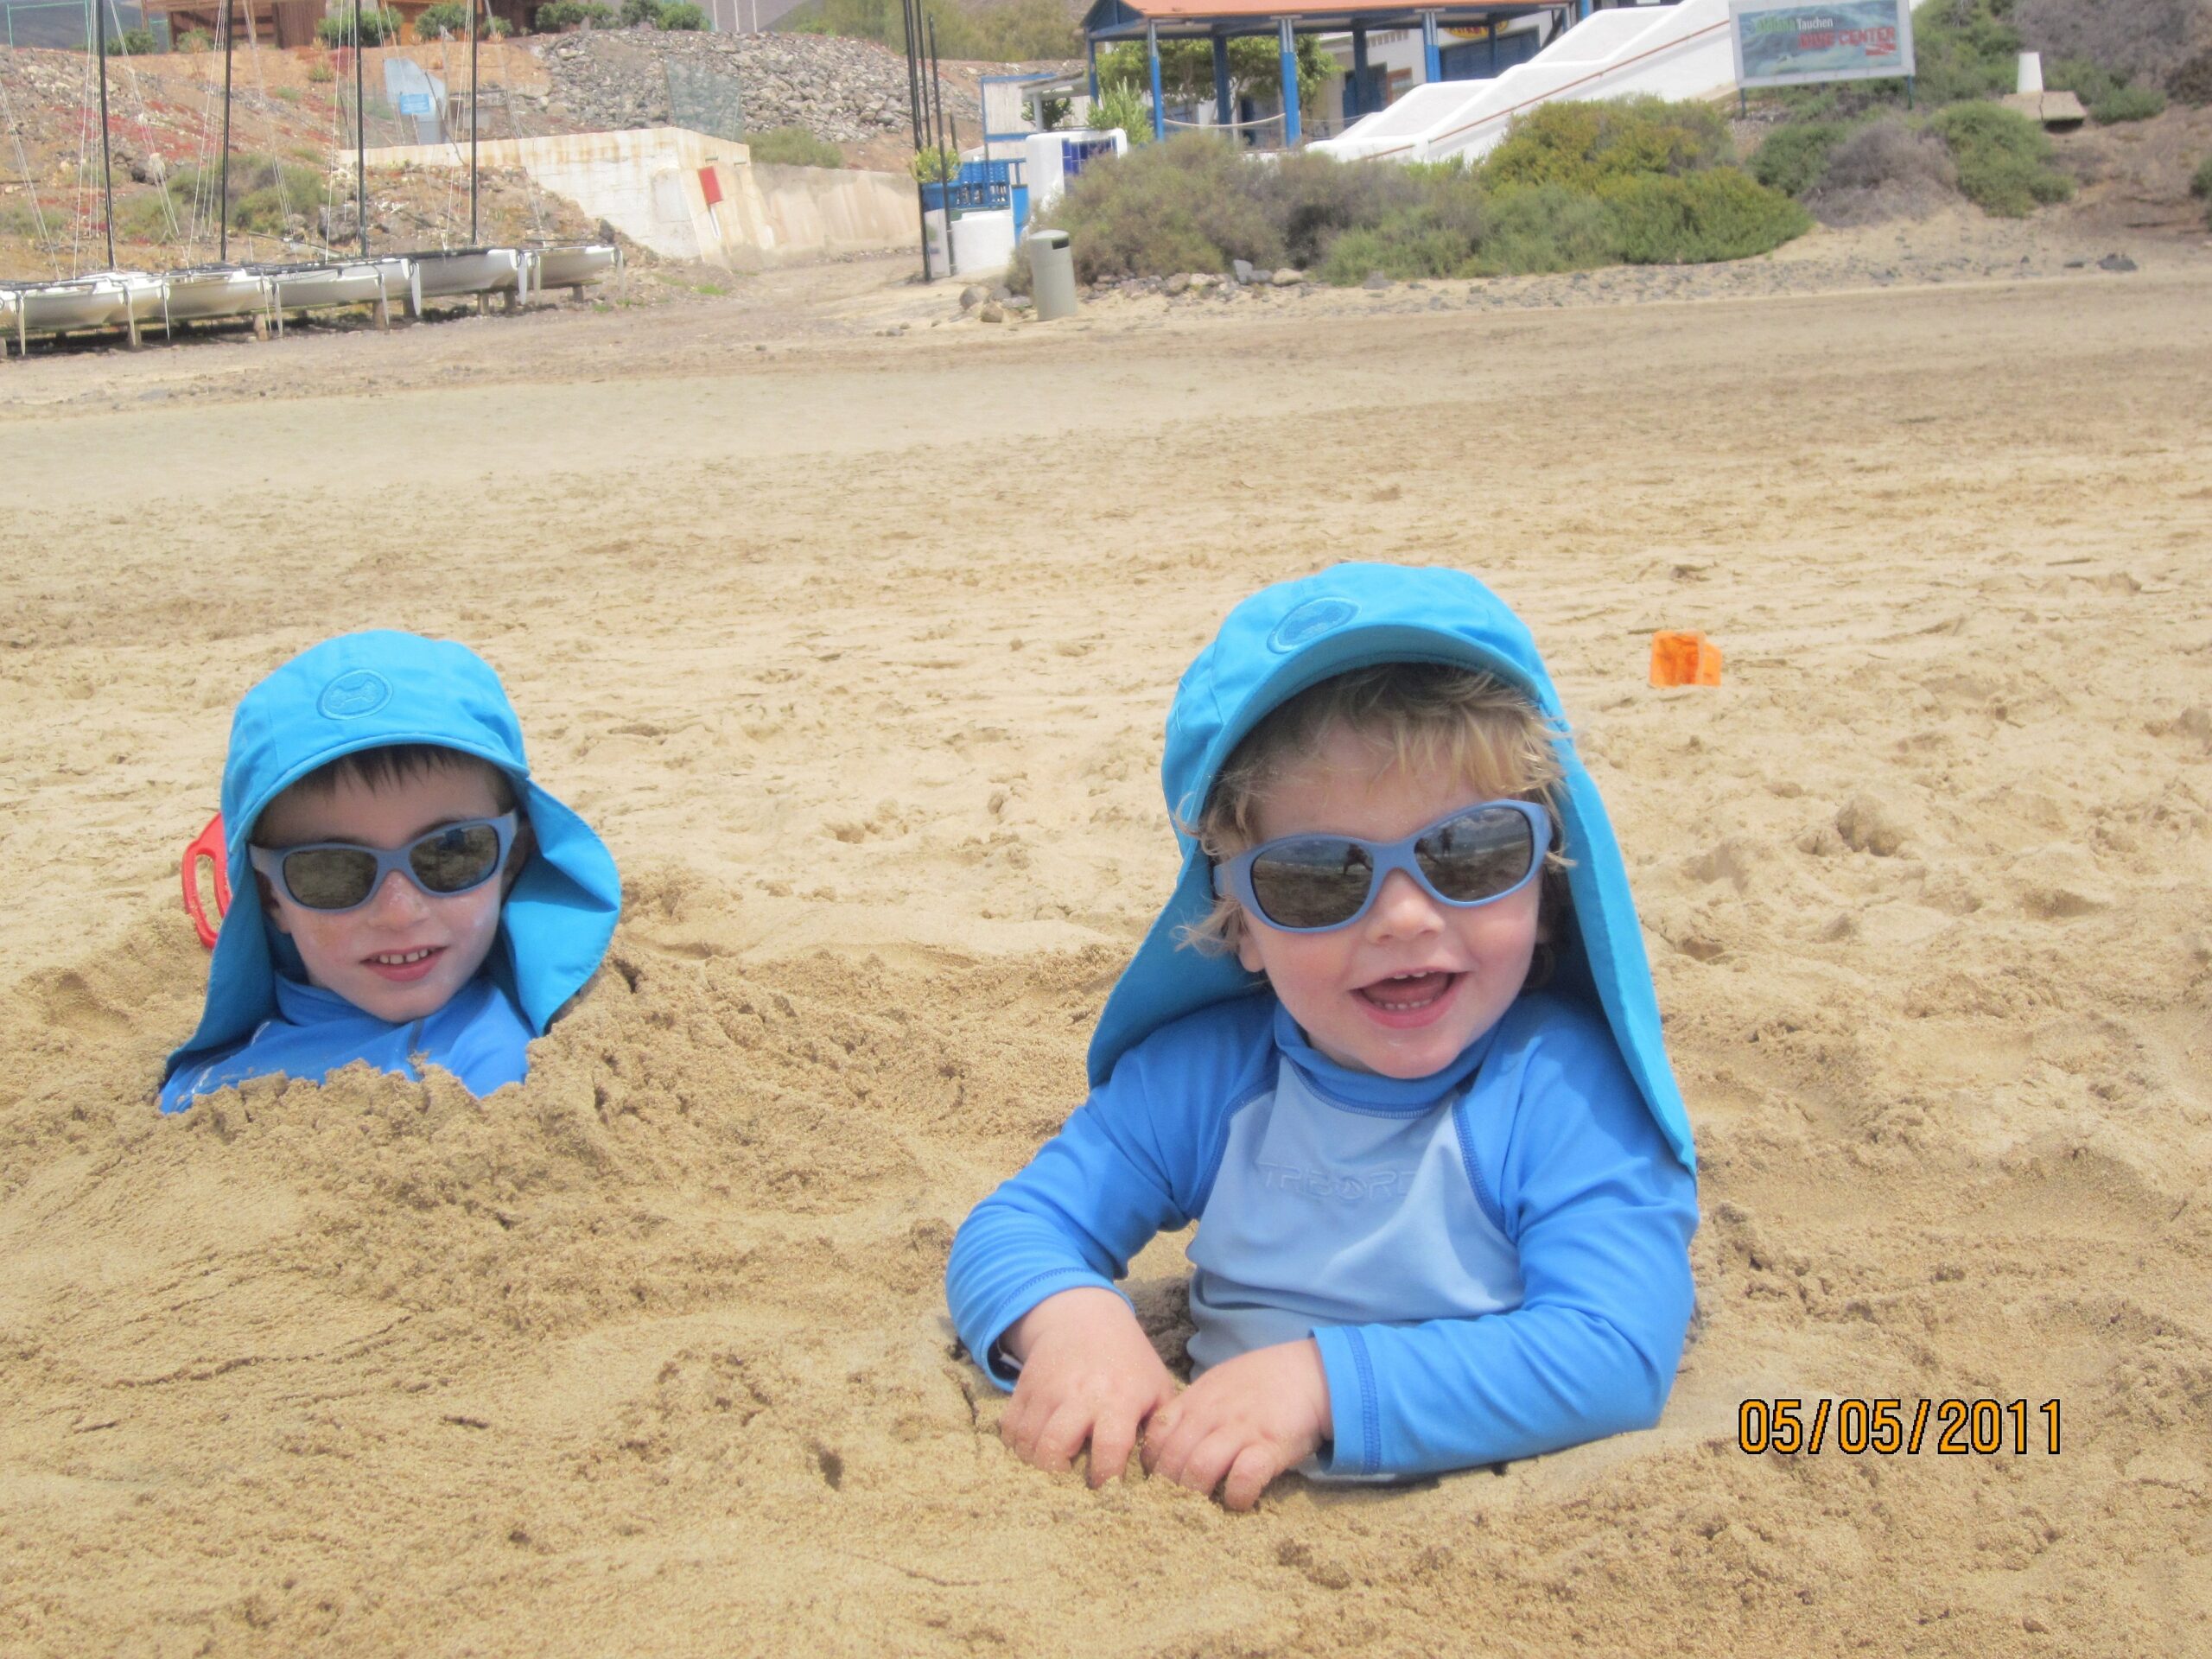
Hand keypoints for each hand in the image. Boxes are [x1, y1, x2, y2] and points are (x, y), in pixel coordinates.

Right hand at [997, 1287, 1178, 1487]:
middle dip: (1058, 1476)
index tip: (1106, 1489)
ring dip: (1035, 1463)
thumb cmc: (1128, 1361)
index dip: (1105, 1479)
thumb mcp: (1156, 1387)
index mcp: (1119, 1399)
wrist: (1084, 1317)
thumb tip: (1160, 1473)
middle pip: (1053, 1448)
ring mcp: (1047, 1390)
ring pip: (1027, 1441)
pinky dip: (1016, 1445)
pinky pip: (1010, 1427)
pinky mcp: (1025, 1386)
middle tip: (1069, 1482)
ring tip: (1052, 1467)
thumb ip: (1161, 1429)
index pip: (1108, 1451)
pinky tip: (1034, 1448)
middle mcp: (1079, 1394)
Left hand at [1141, 1338, 1331, 1510]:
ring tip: (1201, 1510)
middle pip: (1173, 1458)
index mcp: (1196, 1400)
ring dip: (1195, 1495)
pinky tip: (1238, 1503)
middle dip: (1168, 1488)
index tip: (1159, 1483)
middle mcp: (1211, 1414)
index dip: (1152, 1464)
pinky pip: (1243, 1477)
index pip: (1157, 1436)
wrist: (1310, 1373)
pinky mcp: (1269, 1445)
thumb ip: (1194, 1409)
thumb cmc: (1262, 1383)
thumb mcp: (1218, 1385)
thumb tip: (1170, 1442)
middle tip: (1175, 1506)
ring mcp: (1240, 1429)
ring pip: (1199, 1468)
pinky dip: (1236, 1496)